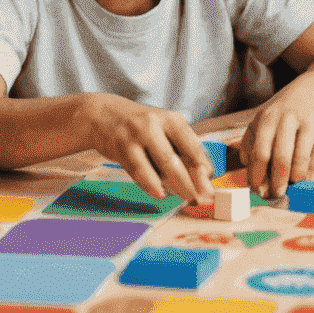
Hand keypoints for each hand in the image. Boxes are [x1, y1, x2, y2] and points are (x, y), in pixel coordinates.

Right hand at [81, 94, 214, 202]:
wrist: (103, 114)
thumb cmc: (141, 125)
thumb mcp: (163, 127)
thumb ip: (180, 147)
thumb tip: (202, 175)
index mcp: (170, 119)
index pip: (191, 144)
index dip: (202, 166)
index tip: (210, 181)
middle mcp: (154, 124)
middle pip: (175, 160)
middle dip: (189, 182)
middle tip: (199, 197)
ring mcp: (136, 136)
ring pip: (157, 167)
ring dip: (173, 186)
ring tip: (184, 197)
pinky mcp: (121, 149)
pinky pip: (139, 172)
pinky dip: (151, 185)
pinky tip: (159, 193)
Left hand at [239, 88, 313, 199]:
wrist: (307, 96)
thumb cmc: (278, 117)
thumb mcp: (258, 123)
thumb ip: (249, 145)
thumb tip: (249, 172)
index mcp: (269, 118)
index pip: (261, 151)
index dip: (259, 173)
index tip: (257, 189)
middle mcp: (288, 119)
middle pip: (282, 156)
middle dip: (278, 180)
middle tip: (276, 194)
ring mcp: (308, 124)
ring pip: (303, 158)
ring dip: (296, 177)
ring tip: (291, 185)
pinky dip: (313, 173)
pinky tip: (306, 180)